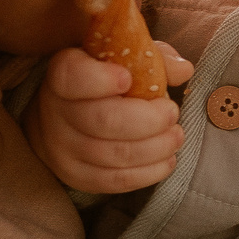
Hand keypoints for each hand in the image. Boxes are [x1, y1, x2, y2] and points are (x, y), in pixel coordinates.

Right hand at [25, 43, 194, 193]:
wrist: (63, 118)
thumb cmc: (101, 83)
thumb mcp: (120, 59)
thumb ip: (150, 57)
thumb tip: (183, 69)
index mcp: (63, 74)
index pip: (73, 76)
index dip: (100, 79)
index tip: (127, 78)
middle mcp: (55, 111)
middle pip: (104, 120)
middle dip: (149, 120)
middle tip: (172, 113)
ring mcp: (62, 148)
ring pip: (115, 154)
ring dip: (156, 147)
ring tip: (176, 136)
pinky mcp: (77, 176)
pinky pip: (116, 180)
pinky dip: (148, 173)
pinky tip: (167, 159)